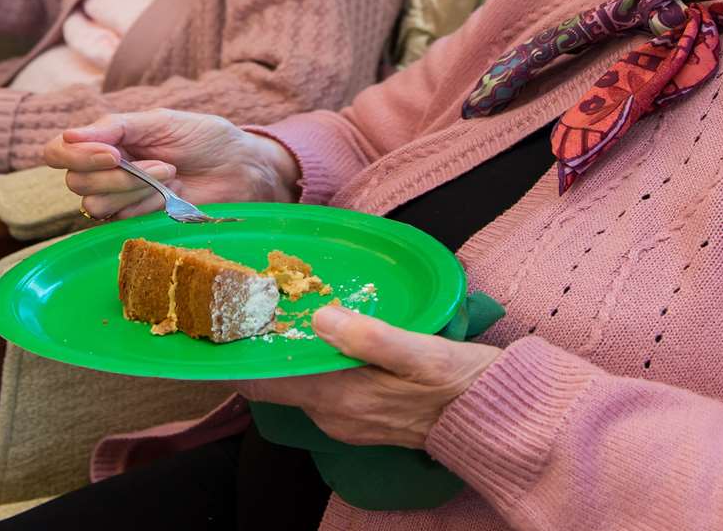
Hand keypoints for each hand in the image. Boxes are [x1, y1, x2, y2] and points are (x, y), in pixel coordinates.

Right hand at [45, 109, 299, 219]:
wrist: (241, 167)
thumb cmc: (204, 137)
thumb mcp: (160, 122)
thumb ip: (115, 128)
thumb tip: (69, 135)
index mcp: (106, 139)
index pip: (58, 151)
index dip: (75, 155)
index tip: (112, 152)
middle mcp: (105, 169)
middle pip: (75, 181)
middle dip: (114, 175)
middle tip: (157, 162)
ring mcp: (119, 197)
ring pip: (93, 204)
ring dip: (132, 189)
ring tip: (169, 174)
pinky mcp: (137, 220)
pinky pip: (118, 220)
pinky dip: (142, 205)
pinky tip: (169, 194)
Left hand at [235, 305, 499, 448]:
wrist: (496, 420)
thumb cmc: (461, 381)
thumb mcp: (421, 352)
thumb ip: (370, 337)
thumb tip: (321, 318)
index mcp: (340, 398)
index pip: (267, 383)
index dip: (243, 354)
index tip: (226, 320)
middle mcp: (334, 415)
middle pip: (277, 382)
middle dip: (261, 348)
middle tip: (247, 303)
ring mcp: (347, 420)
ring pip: (298, 383)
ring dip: (286, 353)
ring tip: (275, 310)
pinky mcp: (362, 415)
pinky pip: (320, 388)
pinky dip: (310, 363)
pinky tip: (317, 335)